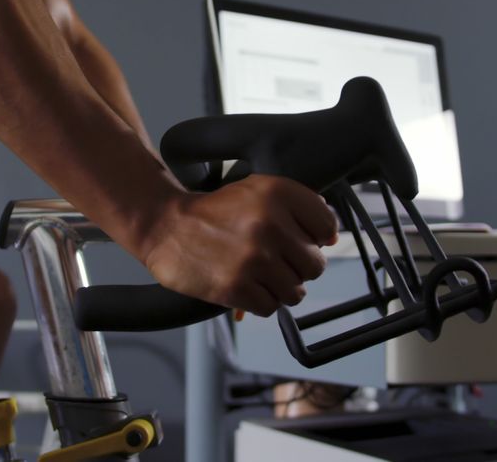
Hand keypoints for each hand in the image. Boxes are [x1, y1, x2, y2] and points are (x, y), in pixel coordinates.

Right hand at [141, 175, 338, 316]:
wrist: (165, 226)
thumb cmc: (213, 212)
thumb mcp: (256, 189)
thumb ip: (297, 206)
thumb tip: (330, 237)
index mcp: (277, 193)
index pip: (327, 225)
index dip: (317, 238)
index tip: (302, 241)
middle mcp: (269, 224)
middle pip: (315, 264)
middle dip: (297, 268)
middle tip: (275, 262)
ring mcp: (254, 258)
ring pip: (295, 291)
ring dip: (279, 289)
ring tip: (258, 276)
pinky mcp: (237, 287)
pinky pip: (270, 307)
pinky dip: (260, 302)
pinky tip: (245, 287)